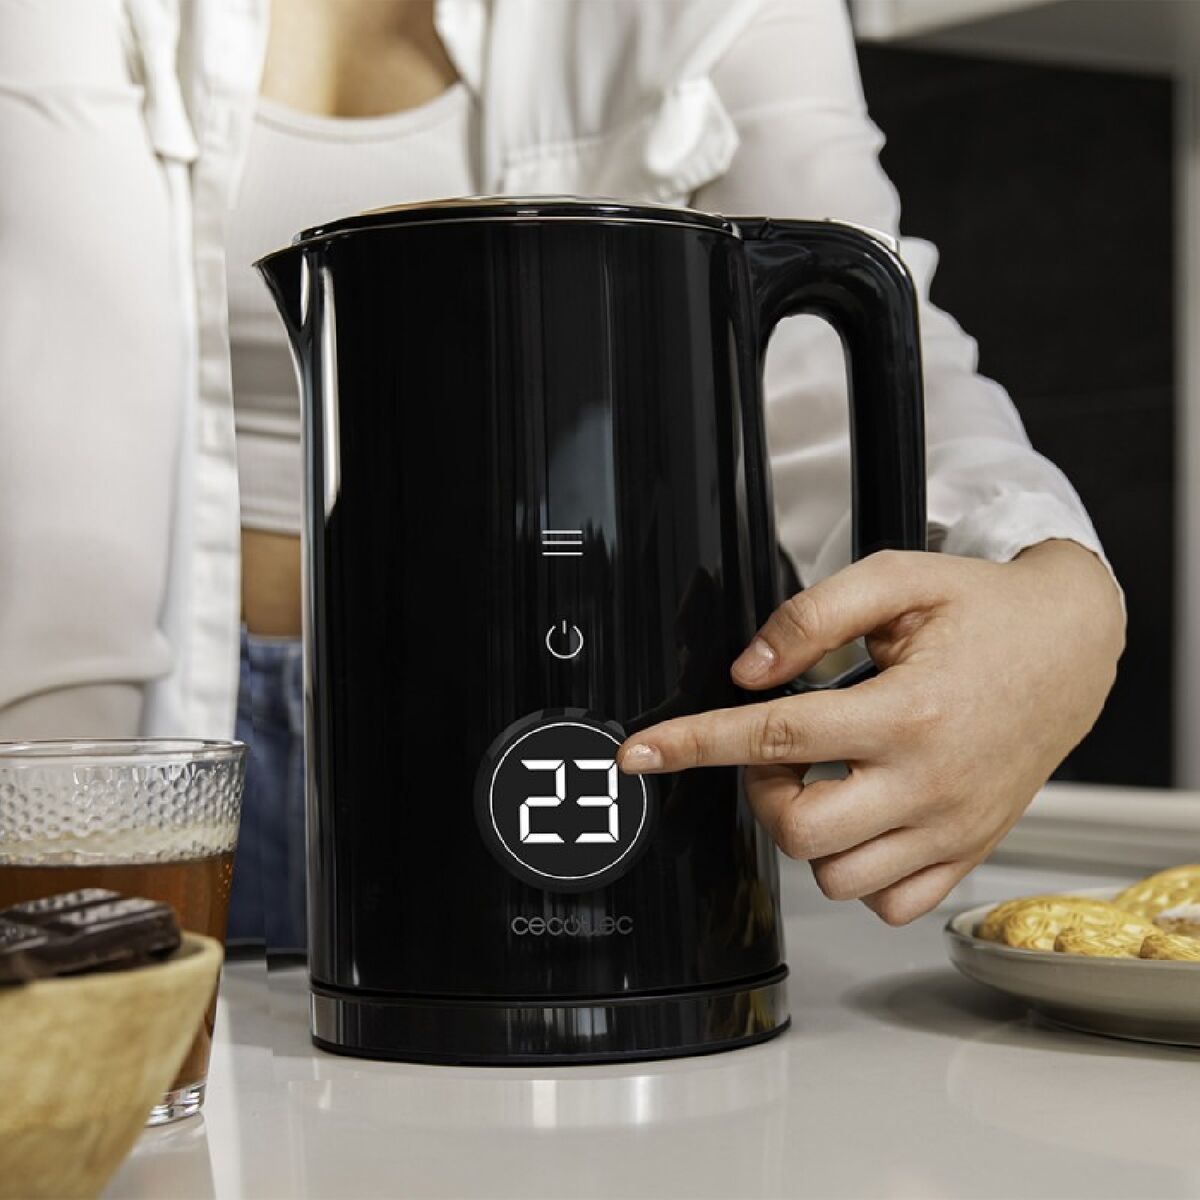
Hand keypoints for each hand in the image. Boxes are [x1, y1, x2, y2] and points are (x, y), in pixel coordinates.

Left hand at [616, 541, 1123, 924]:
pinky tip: (864, 817)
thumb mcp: (897, 580)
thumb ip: (812, 615)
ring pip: (837, 878)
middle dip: (763, 789)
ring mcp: (952, 829)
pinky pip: (890, 904)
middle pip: (798, 829)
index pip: (774, 737)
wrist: (1073, 645)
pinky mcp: (969, 852)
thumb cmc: (984, 611)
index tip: (640, 754)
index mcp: (906, 713)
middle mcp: (929, 783)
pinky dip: (859, 872)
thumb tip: (748, 671)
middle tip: (783, 747)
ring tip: (830, 777)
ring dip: (808, 832)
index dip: (693, 743)